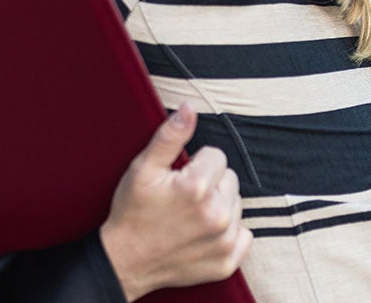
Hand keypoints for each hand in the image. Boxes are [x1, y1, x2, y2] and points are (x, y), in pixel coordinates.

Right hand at [99, 103, 250, 301]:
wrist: (126, 261)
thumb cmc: (132, 212)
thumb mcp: (143, 168)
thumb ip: (170, 136)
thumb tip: (190, 108)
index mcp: (197, 187)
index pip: (216, 155)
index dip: (195, 163)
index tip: (178, 178)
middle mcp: (216, 215)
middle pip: (230, 179)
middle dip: (210, 182)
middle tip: (183, 197)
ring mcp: (223, 241)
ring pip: (236, 205)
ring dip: (219, 206)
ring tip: (190, 215)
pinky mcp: (227, 261)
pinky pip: (244, 235)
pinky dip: (228, 233)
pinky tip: (202, 233)